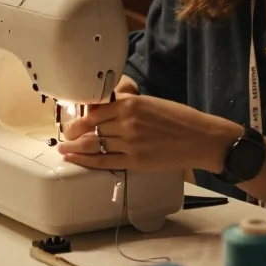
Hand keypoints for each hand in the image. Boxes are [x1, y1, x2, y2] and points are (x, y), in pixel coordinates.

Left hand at [57, 76, 240, 172]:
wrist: (201, 139)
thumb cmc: (180, 119)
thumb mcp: (152, 103)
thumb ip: (128, 106)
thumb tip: (104, 111)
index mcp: (131, 104)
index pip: (95, 110)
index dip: (80, 117)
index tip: (73, 120)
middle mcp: (127, 122)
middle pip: (91, 128)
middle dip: (74, 133)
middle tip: (66, 135)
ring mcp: (130, 143)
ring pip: (94, 145)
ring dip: (76, 148)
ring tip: (64, 149)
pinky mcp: (135, 161)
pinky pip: (104, 162)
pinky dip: (86, 161)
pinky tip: (76, 159)